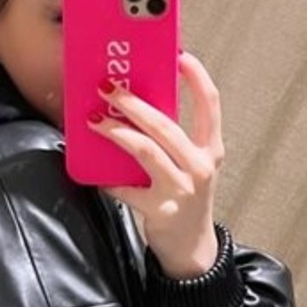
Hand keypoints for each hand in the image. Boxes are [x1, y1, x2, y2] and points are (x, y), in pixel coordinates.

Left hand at [89, 50, 224, 277]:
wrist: (192, 250)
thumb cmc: (186, 200)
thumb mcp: (190, 166)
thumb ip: (173, 140)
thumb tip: (137, 108)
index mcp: (209, 150)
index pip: (210, 105)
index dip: (197, 78)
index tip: (181, 56)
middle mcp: (199, 167)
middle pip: (165, 125)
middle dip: (133, 103)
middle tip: (109, 88)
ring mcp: (181, 190)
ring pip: (147, 151)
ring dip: (118, 132)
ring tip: (96, 120)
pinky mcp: (160, 211)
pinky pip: (127, 189)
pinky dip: (108, 179)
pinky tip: (96, 172)